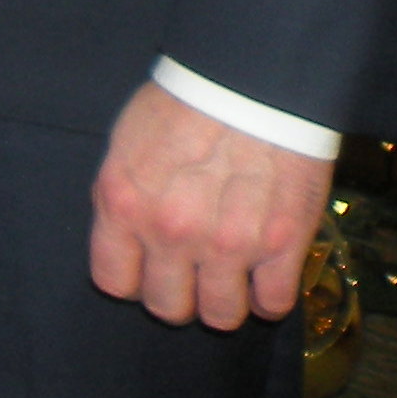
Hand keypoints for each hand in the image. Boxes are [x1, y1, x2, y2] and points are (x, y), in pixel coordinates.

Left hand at [89, 78, 332, 328]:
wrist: (250, 81)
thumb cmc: (182, 103)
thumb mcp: (126, 144)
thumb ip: (122, 196)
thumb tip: (124, 234)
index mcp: (124, 204)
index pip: (114, 282)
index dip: (133, 278)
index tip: (149, 267)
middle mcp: (170, 232)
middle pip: (169, 308)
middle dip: (180, 293)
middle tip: (194, 269)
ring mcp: (228, 245)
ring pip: (221, 316)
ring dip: (227, 299)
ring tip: (233, 272)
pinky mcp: (282, 246)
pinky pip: (274, 304)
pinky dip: (270, 296)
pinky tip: (267, 273)